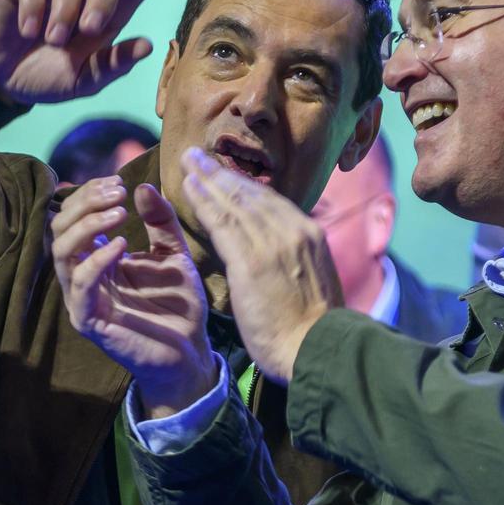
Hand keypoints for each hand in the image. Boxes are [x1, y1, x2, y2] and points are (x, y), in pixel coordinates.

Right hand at [0, 0, 188, 103]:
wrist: (4, 81)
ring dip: (65, 13)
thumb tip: (147, 45)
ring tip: (51, 40)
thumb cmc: (50, 77)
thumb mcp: (84, 81)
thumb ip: (113, 66)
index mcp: (109, 18)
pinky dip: (35, 8)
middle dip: (103, 3)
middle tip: (88, 31)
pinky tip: (28, 30)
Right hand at [52, 177, 215, 416]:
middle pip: (59, 228)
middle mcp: (83, 275)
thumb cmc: (178, 305)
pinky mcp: (88, 320)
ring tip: (120, 213)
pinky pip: (79, 284)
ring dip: (87, 225)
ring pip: (61, 252)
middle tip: (116, 192)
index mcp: (98, 258)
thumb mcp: (173, 253)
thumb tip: (142, 185)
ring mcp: (82, 298)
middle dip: (85, 203)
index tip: (118, 182)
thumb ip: (160, 221)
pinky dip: (96, 260)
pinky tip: (121, 245)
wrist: (189, 351)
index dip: (90, 194)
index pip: (74, 217)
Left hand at [180, 147, 342, 382]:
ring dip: (208, 179)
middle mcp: (294, 231)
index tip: (225, 174)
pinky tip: (187, 187)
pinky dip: (204, 201)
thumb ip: (297, 262)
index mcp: (311, 236)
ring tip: (188, 162)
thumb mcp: (314, 283)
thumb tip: (285, 258)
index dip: (244, 186)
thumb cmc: (313, 330)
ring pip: (234, 202)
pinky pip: (222, 223)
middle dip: (222, 173)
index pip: (272, 202)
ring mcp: (273, 244)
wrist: (316, 349)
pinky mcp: (252, 261)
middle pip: (251, 194)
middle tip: (198, 155)